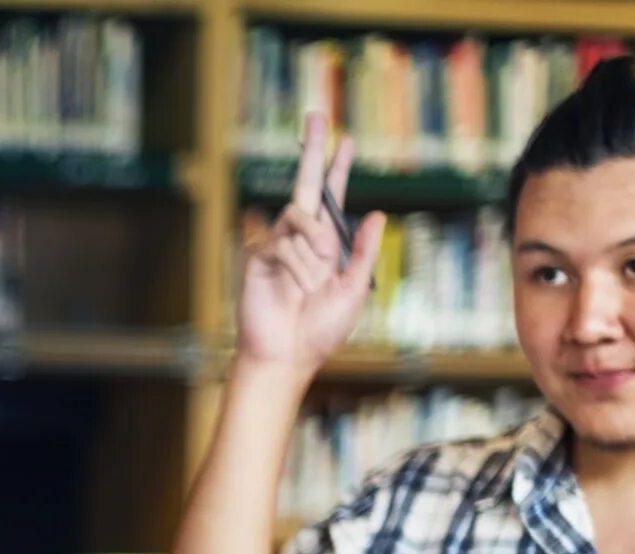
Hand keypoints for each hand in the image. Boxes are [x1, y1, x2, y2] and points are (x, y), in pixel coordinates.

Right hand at [237, 114, 384, 376]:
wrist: (286, 355)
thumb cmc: (320, 330)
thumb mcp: (355, 289)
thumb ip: (364, 252)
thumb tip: (376, 213)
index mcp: (327, 245)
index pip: (333, 199)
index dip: (338, 169)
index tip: (347, 142)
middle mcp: (302, 239)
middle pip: (306, 184)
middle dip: (313, 149)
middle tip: (317, 116)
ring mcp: (279, 245)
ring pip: (300, 217)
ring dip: (315, 249)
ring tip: (314, 283)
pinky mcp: (259, 257)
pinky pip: (282, 242)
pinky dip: (296, 264)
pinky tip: (296, 287)